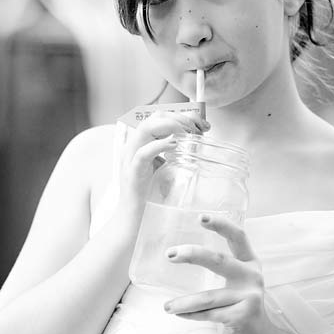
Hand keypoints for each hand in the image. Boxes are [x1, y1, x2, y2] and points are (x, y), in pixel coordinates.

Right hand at [115, 111, 208, 230]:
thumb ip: (173, 153)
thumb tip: (194, 142)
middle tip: (198, 129)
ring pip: (146, 128)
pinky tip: (175, 145)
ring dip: (171, 126)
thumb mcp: (165, 168)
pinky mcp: (132, 172)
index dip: (182, 114)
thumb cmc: (149, 195)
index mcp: (141, 143)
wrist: (134, 219)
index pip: (160, 116)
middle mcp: (133, 146)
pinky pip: (143, 153)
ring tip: (189, 135)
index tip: (202, 124)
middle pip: (154, 116)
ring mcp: (130, 158)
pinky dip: (159, 145)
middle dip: (180, 117)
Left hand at [162, 213, 303, 333]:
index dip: (221, 224)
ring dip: (184, 302)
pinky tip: (180, 314)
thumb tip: (178, 252)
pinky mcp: (243, 315)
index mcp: (250, 262)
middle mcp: (252, 276)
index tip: (200, 217)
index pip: (238, 236)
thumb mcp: (235, 280)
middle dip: (192, 254)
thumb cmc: (238, 304)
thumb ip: (218, 265)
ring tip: (167, 307)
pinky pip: (209, 314)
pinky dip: (191, 314)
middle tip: (170, 254)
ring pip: (209, 297)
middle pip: (219, 260)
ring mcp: (250, 296)